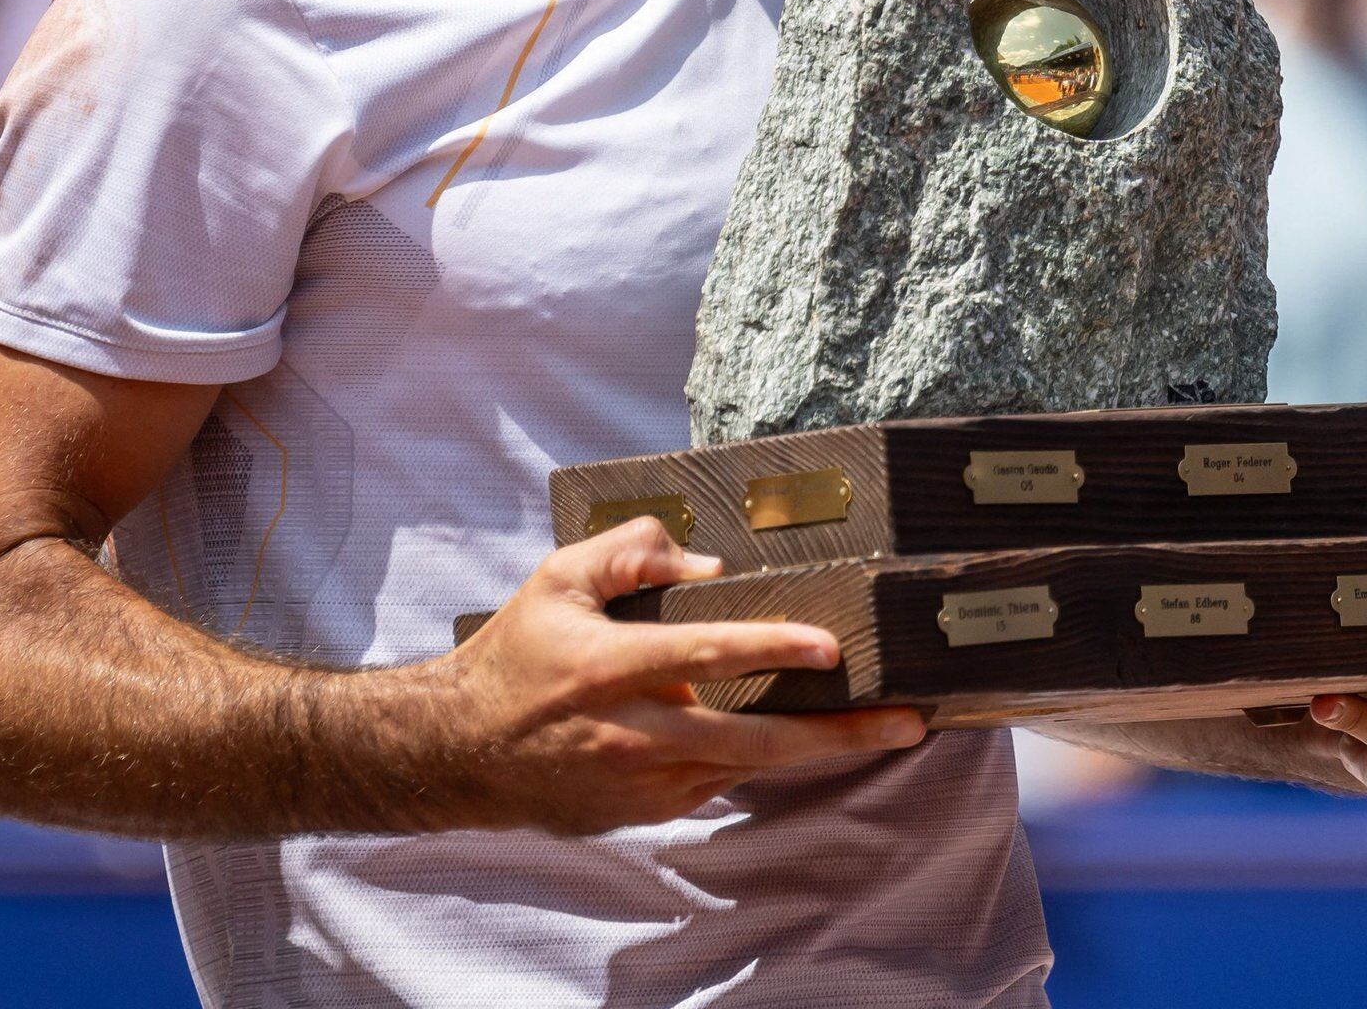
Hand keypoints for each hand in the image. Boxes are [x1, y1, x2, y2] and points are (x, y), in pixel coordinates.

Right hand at [439, 517, 927, 836]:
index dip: (771, 648)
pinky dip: (755, 759)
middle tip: (906, 721)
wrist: (460, 750)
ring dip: (810, 750)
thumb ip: (631, 553)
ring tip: (879, 729)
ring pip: (745, 767)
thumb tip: (706, 562)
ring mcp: (639, 783)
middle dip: (837, 734)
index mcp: (610, 667)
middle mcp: (633, 732)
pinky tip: (793, 738)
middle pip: (753, 740)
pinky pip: (713, 782)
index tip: (830, 647)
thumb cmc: (517, 654)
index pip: (706, 653)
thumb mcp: (558, 579)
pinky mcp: (641, 811)